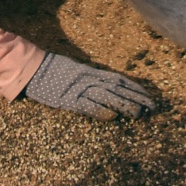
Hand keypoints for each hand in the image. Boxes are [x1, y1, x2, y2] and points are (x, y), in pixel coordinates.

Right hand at [22, 53, 156, 119]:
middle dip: (136, 98)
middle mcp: (88, 78)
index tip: (149, 96)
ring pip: (107, 97)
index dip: (135, 88)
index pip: (118, 80)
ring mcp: (79, 88)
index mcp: (91, 71)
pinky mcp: (68, 99)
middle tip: (153, 107)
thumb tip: (108, 86)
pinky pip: (87, 106)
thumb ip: (90, 78)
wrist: (32, 68)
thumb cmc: (53, 70)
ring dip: (124, 105)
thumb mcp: (75, 70)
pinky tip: (113, 116)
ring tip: (140, 114)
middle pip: (117, 89)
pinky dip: (100, 110)